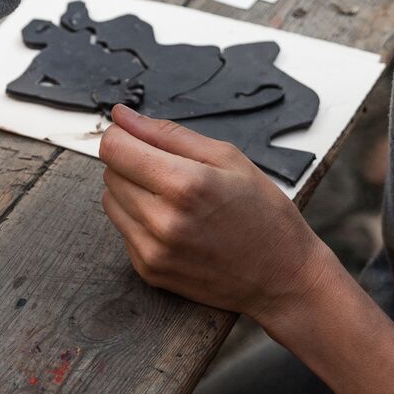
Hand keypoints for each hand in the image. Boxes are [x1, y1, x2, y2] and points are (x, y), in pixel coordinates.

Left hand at [98, 104, 338, 325]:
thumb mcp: (227, 158)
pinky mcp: (149, 270)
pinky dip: (140, 220)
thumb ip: (168, 134)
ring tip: (174, 198)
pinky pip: (123, 230)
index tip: (137, 137)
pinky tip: (174, 223)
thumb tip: (123, 116)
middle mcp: (162, 221)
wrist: (282, 277)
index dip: (122, 136)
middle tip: (171, 171)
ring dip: (132, 191)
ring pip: (111, 201)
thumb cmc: (263, 213)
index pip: (114, 148)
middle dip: (132, 163)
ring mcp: (153, 250)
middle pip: (110, 173)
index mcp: (184, 184)